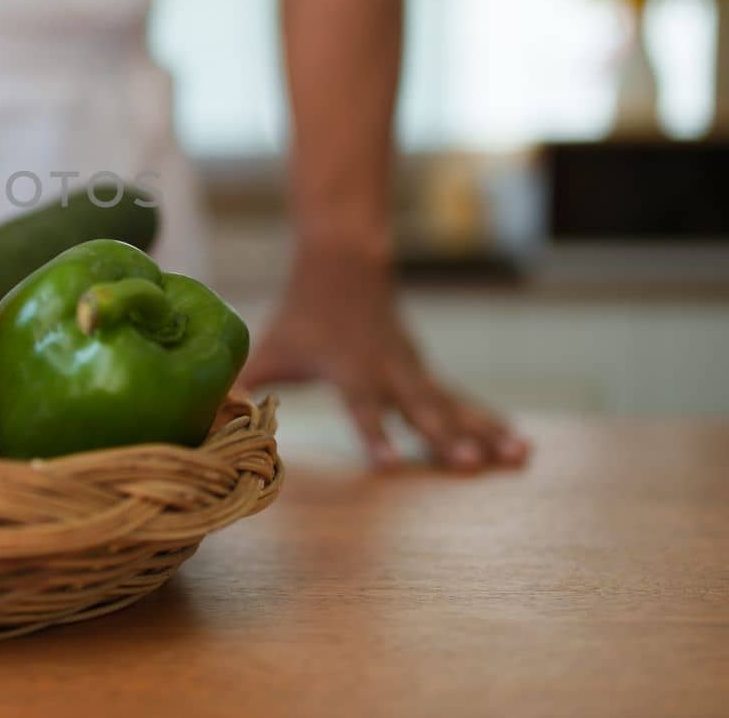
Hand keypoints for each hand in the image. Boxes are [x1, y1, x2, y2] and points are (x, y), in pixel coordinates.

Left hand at [244, 249, 529, 470]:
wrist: (345, 263)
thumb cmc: (302, 314)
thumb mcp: (270, 347)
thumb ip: (245, 383)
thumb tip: (211, 411)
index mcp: (349, 369)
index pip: (361, 406)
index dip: (372, 434)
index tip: (387, 465)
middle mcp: (388, 371)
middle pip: (420, 407)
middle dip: (443, 438)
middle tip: (468, 466)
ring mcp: (412, 370)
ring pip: (453, 404)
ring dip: (485, 431)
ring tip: (518, 456)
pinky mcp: (424, 372)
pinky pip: (462, 401)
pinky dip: (490, 422)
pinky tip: (518, 446)